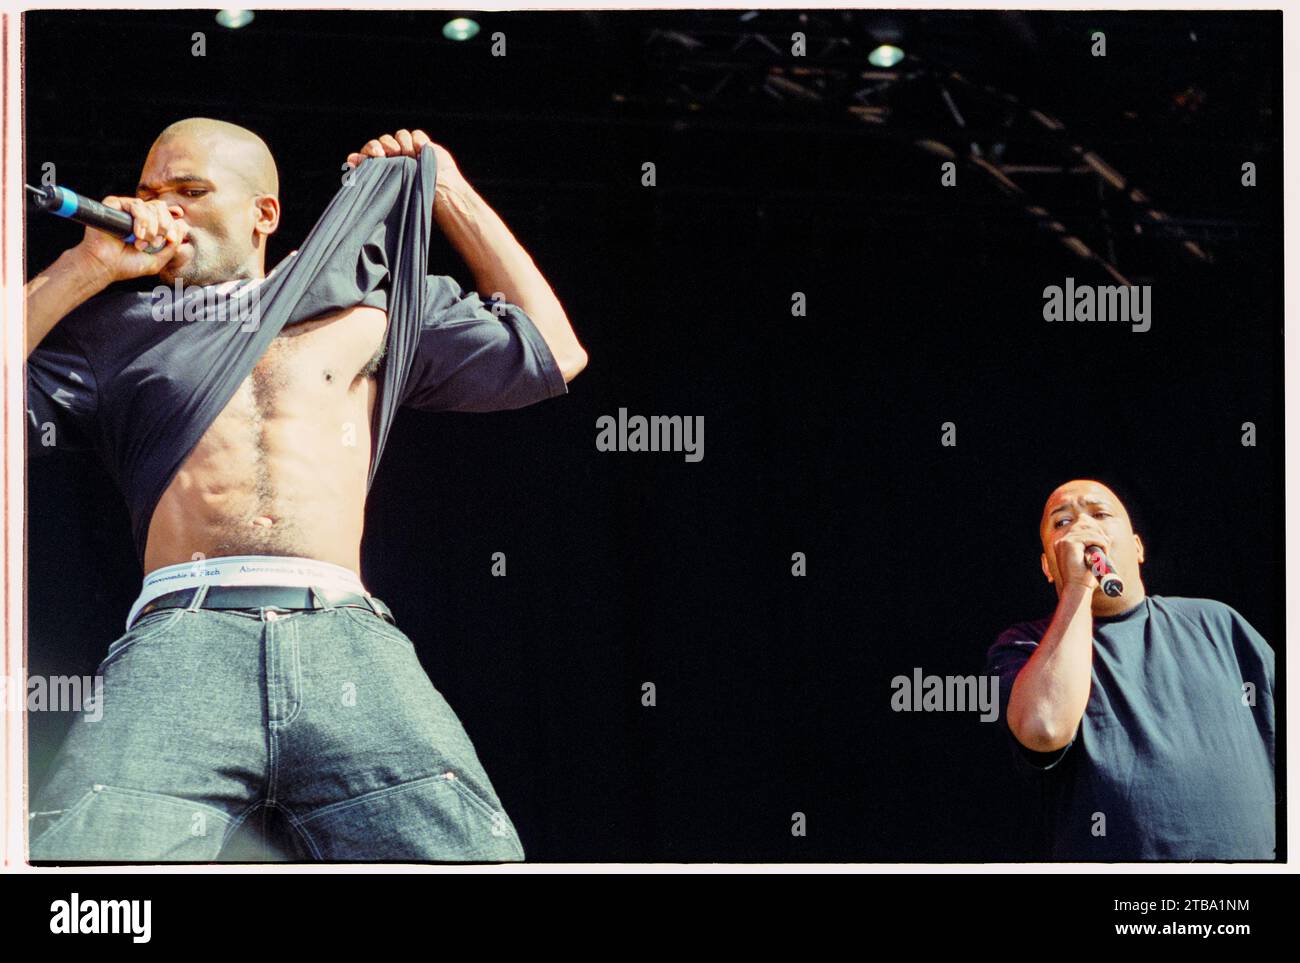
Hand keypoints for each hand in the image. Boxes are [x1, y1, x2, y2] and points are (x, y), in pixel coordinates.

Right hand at [73, 196, 188, 283]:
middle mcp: (138, 215)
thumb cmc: (128, 265)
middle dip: (163, 226)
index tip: (175, 227)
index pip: (165, 212)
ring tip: (142, 243)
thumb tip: (183, 224)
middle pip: (160, 207)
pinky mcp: (114, 205)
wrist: (105, 266)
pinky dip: (141, 220)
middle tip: (155, 243)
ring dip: (151, 227)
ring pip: (150, 207)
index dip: (172, 216)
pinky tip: (137, 235)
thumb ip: (172, 244)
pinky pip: (135, 205)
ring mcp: (126, 209)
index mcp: (148, 225)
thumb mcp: (158, 259)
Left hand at [344, 129, 464, 196]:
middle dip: (384, 145)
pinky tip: (421, 151)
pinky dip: (417, 140)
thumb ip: (370, 172)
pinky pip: (415, 134)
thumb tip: (349, 160)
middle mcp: (395, 158)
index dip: (369, 151)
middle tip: (391, 154)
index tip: (377, 155)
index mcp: (384, 169)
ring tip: (409, 155)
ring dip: (401, 143)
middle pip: (383, 141)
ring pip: (399, 135)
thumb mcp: (389, 186)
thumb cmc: (415, 196)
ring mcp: (409, 151)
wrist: (442, 193)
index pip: (369, 152)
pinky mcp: (423, 146)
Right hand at [1053, 526, 1113, 591]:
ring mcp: (1064, 541)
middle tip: (1106, 547)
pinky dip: (1101, 544)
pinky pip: (1092, 537)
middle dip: (1099, 533)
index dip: (1094, 529)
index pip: (1079, 524)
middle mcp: (1061, 540)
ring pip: (1090, 531)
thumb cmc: (1084, 578)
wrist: (1078, 588)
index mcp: (1063, 543)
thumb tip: (1110, 537)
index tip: (1104, 540)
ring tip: (1104, 553)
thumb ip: (1099, 545)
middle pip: (1084, 524)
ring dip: (1102, 541)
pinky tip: (1103, 553)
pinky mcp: (1070, 544)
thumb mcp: (1093, 558)